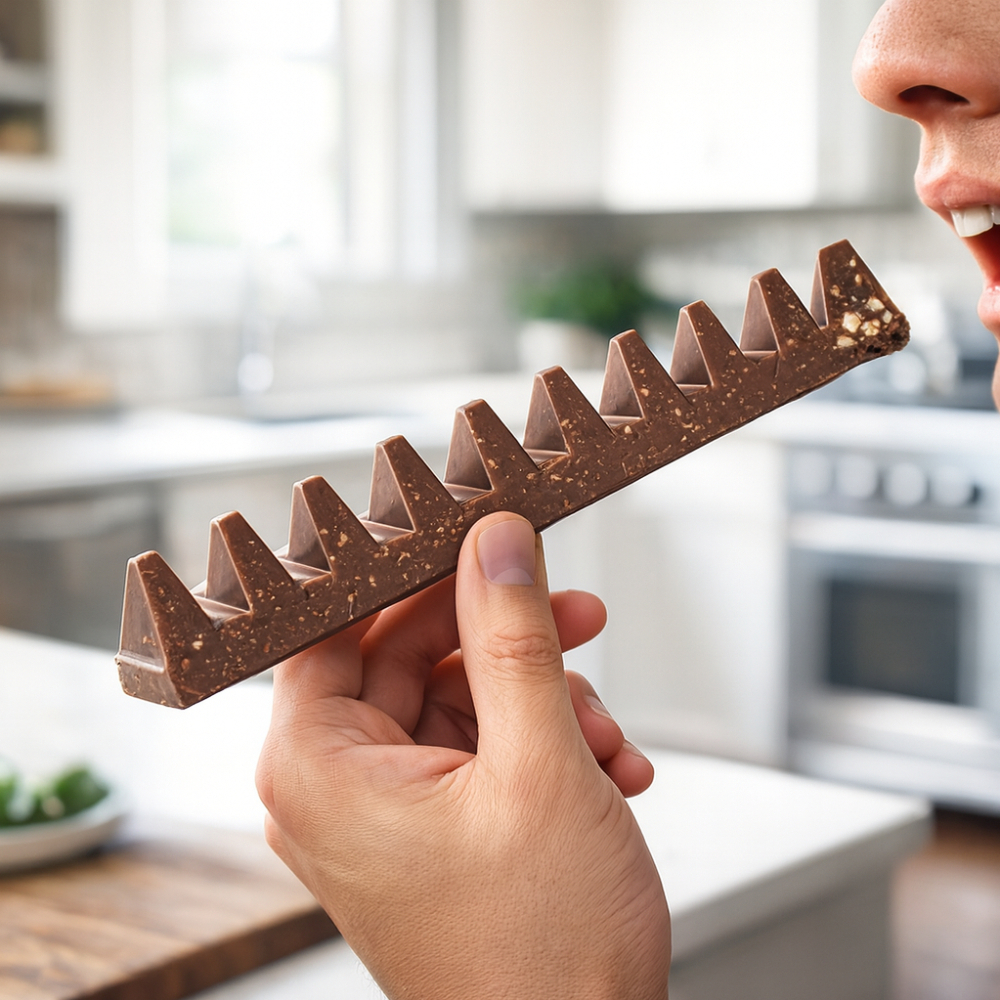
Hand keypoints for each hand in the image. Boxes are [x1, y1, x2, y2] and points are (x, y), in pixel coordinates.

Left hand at [256, 512, 670, 999]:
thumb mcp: (539, 765)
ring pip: (464, 700)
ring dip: (546, 701)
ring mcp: (394, 811)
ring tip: (605, 735)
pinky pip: (486, 749)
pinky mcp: (442, 829)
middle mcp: (344, 787)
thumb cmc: (544, 958)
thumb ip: (515, 639)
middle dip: (509, 639)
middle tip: (576, 612)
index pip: (338, 625)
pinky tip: (611, 769)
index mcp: (321, 768)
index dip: (405, 573)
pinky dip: (549, 746)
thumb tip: (496, 543)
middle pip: (414, 655)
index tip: (465, 534)